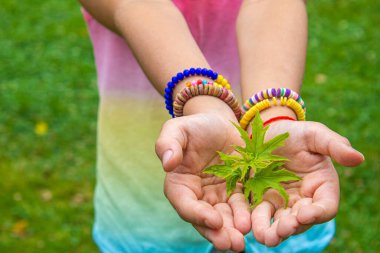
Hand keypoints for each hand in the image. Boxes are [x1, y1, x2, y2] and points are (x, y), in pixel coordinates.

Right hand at [155, 112, 250, 251]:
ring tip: (243, 240)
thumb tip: (167, 163)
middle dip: (217, 233)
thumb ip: (168, 143)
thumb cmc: (195, 126)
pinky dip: (247, 217)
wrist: (219, 123)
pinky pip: (242, 207)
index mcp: (180, 184)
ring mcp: (218, 196)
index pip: (185, 204)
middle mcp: (198, 195)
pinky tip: (255, 223)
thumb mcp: (178, 129)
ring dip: (232, 231)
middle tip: (231, 244)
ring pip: (225, 218)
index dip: (197, 214)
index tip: (214, 220)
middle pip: (205, 219)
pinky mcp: (237, 192)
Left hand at [250, 120, 363, 246]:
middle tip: (283, 229)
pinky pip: (259, 213)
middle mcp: (302, 198)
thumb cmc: (296, 132)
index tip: (306, 213)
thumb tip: (358, 158)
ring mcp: (281, 200)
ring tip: (266, 237)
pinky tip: (247, 226)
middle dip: (293, 226)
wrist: (268, 130)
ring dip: (273, 231)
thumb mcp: (315, 134)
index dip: (318, 213)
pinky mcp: (261, 198)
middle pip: (301, 220)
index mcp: (321, 186)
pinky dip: (255, 221)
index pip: (325, 206)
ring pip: (279, 221)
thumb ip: (335, 145)